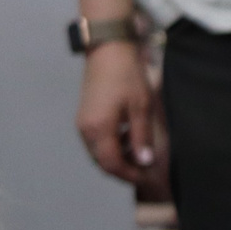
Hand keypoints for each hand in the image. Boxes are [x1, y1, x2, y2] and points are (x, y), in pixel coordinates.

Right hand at [74, 40, 162, 186]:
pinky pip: (96, 141)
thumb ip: (141, 137)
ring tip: (141, 153)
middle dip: (124, 170)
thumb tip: (144, 162)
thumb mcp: (141, 108)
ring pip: (99, 153)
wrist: (108, 51)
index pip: (111, 164)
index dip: (129, 175)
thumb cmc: (127, 76)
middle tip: (146, 170)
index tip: (147, 178)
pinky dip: (112, 146)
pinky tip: (129, 138)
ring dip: (118, 158)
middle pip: (102, 162)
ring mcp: (83, 123)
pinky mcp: (85, 117)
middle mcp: (86, 129)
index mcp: (99, 128)